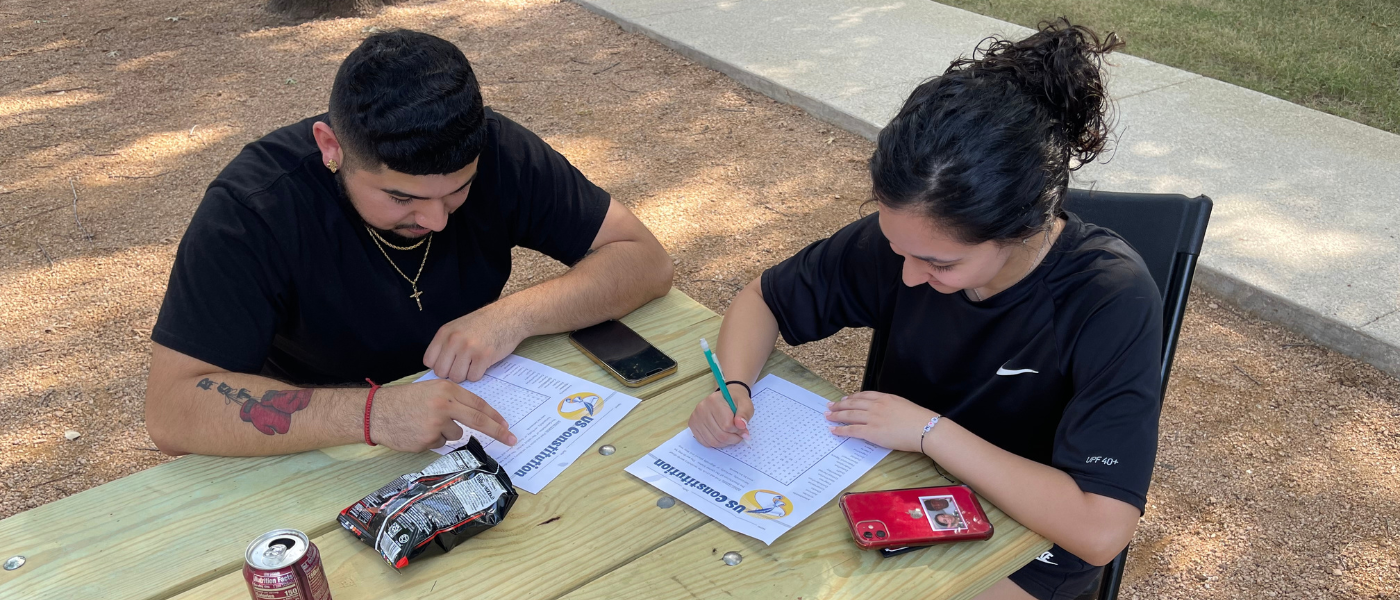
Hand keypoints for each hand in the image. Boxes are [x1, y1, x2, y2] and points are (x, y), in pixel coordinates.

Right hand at [370, 379, 517, 451]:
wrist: (376, 412)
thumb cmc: (404, 400)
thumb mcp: (430, 390)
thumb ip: (452, 400)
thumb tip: (475, 415)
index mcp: (447, 389)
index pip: (478, 403)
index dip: (494, 416)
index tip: (506, 425)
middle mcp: (444, 405)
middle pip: (478, 421)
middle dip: (497, 432)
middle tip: (511, 439)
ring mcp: (436, 424)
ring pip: (456, 435)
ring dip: (446, 433)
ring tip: (425, 424)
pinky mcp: (427, 440)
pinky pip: (440, 444)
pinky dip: (432, 440)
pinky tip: (417, 432)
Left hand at [424, 305, 527, 381]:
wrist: (508, 316)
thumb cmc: (483, 324)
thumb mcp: (458, 328)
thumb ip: (446, 345)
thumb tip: (437, 368)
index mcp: (444, 333)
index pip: (429, 361)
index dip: (439, 366)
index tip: (449, 364)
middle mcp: (454, 340)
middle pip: (441, 372)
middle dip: (452, 373)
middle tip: (463, 366)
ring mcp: (469, 348)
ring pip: (457, 377)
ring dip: (465, 375)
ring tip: (473, 364)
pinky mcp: (484, 356)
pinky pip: (473, 377)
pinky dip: (478, 374)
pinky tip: (483, 363)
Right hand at [688, 384, 752, 447]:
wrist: (724, 398)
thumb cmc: (735, 402)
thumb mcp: (746, 404)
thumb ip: (745, 414)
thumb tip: (741, 425)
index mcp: (714, 401)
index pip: (727, 425)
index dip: (738, 430)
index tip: (742, 427)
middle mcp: (701, 408)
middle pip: (720, 435)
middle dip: (733, 438)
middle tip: (739, 434)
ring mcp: (695, 418)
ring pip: (713, 441)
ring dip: (725, 442)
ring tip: (731, 435)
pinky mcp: (693, 425)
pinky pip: (706, 442)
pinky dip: (716, 443)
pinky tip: (722, 436)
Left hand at [825, 391, 936, 452]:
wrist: (924, 429)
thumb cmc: (919, 420)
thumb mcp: (903, 405)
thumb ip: (891, 406)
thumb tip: (885, 411)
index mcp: (885, 398)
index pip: (863, 396)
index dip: (852, 397)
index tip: (844, 399)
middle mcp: (876, 406)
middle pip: (852, 403)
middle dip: (839, 405)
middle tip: (830, 406)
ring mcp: (872, 418)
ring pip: (849, 415)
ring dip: (836, 415)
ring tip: (828, 415)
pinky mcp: (871, 432)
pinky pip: (851, 430)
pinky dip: (841, 430)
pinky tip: (833, 429)